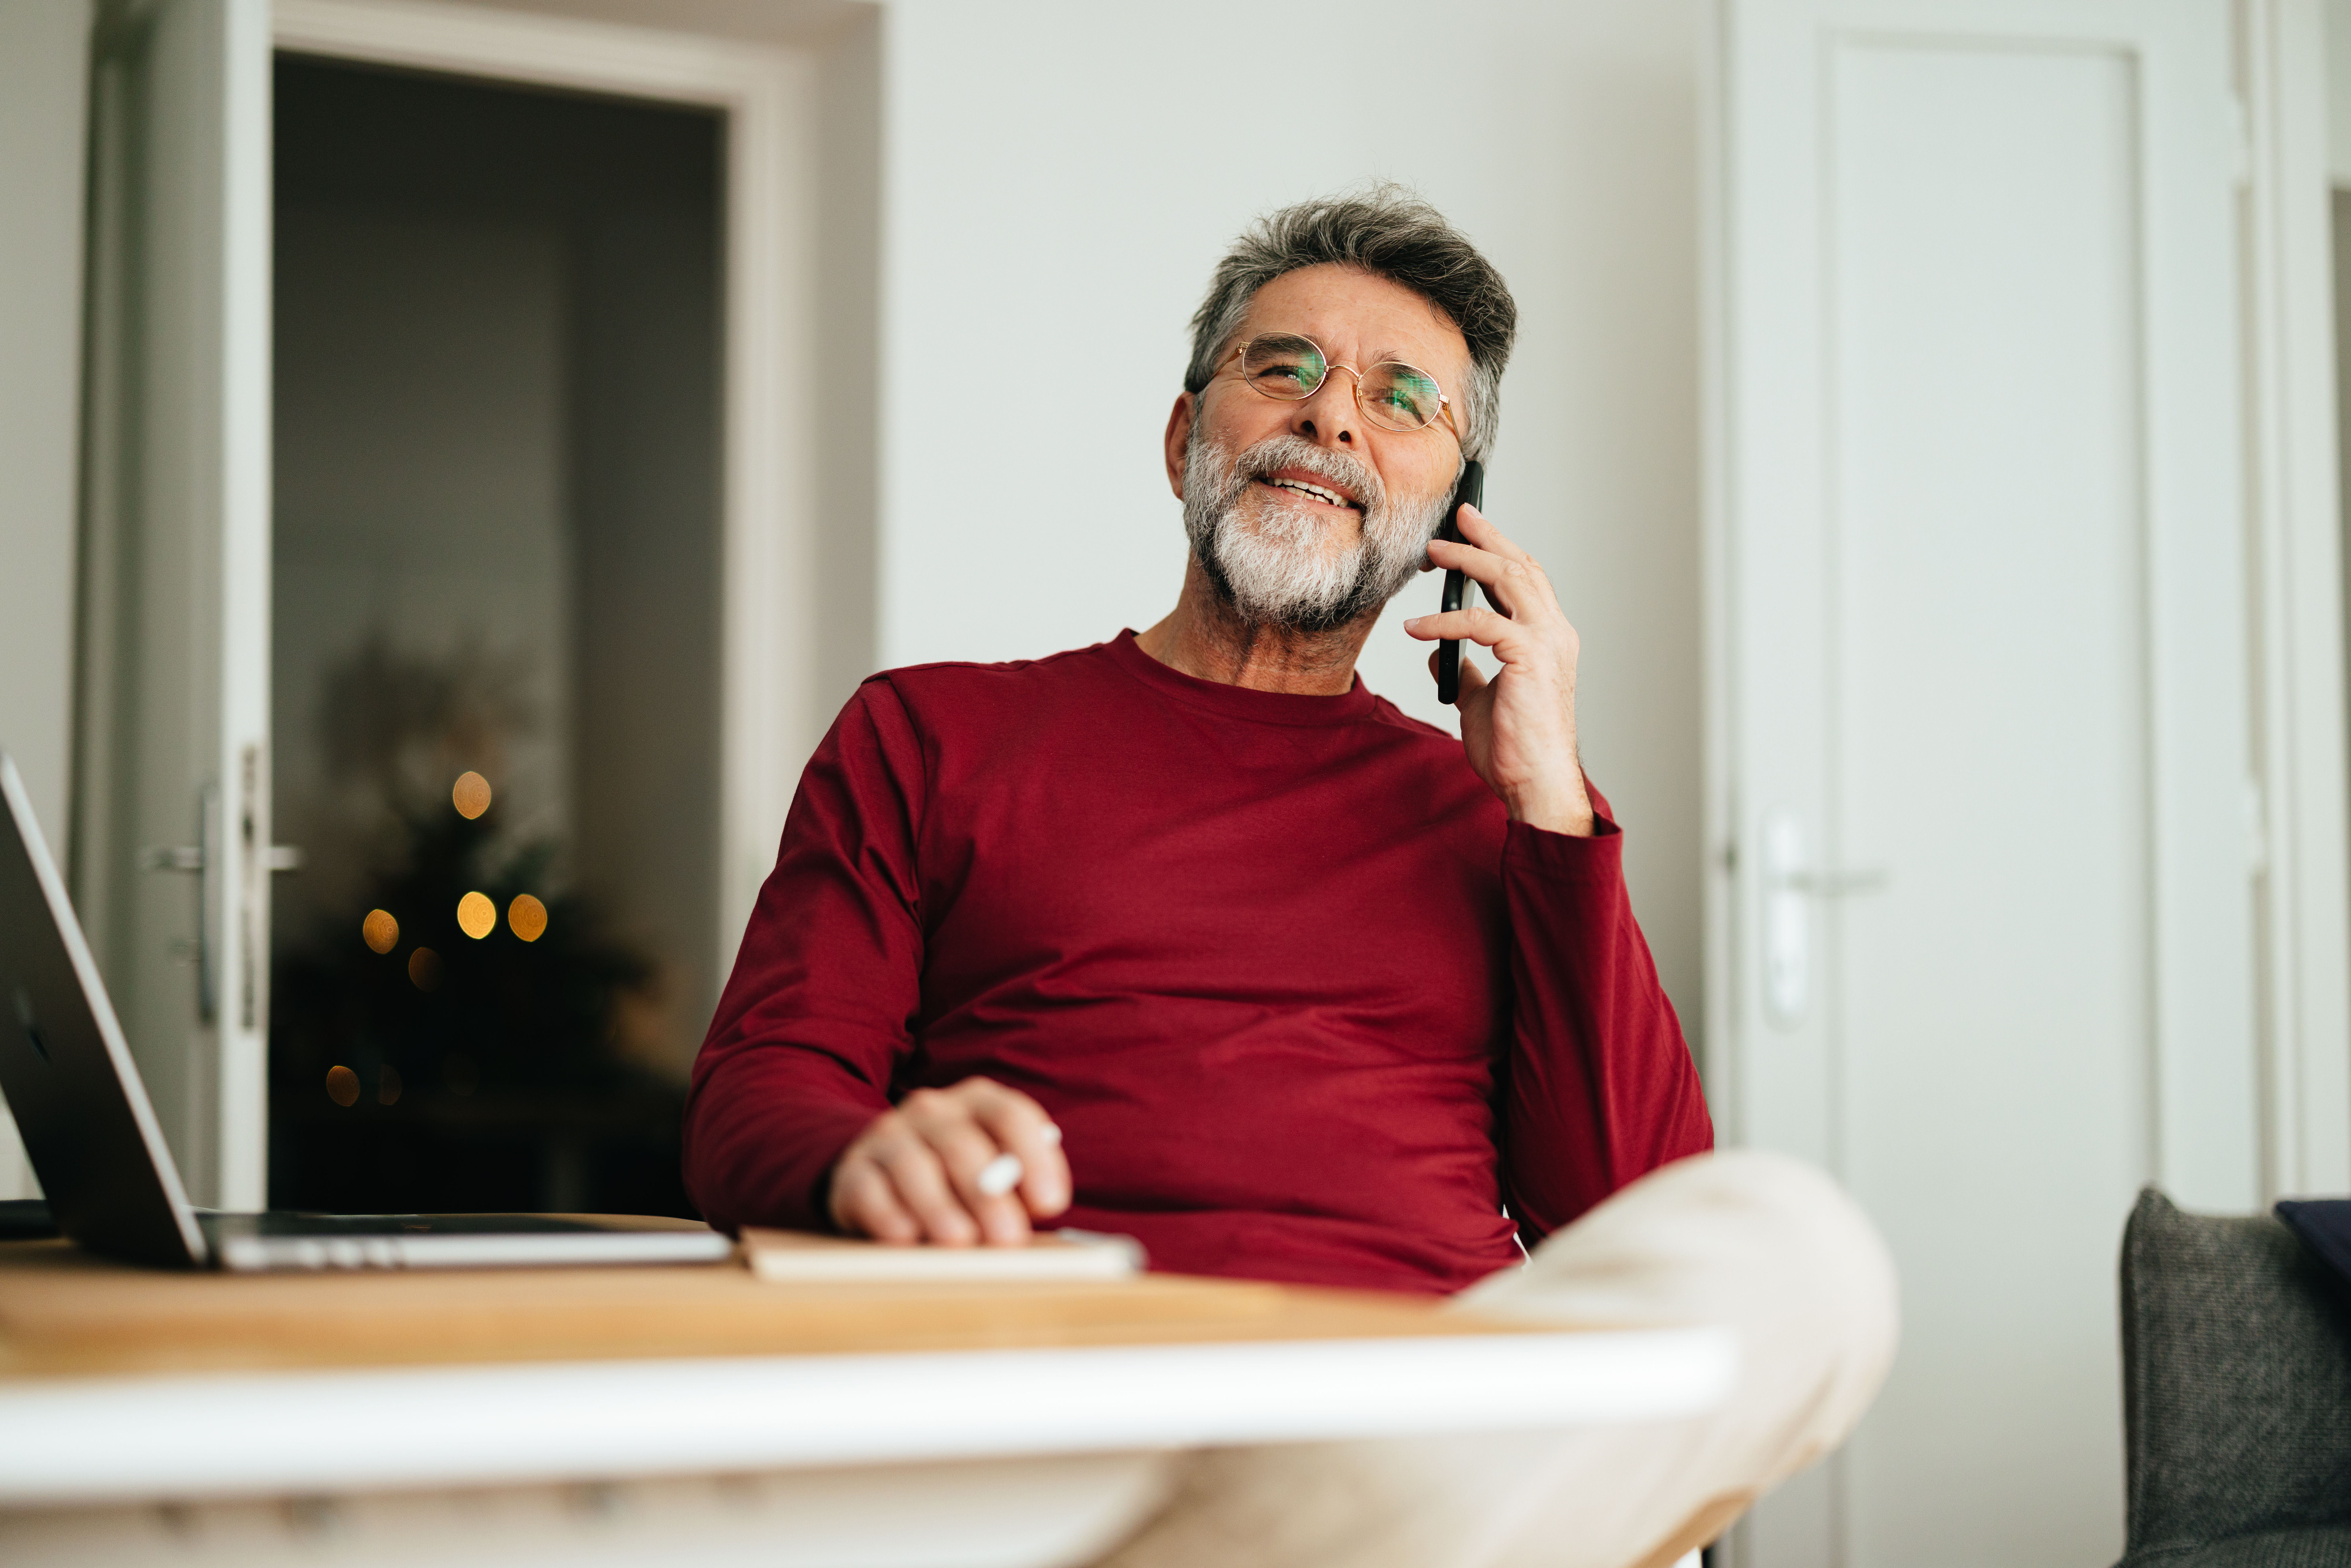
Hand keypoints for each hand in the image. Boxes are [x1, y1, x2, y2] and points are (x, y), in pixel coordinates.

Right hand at [827, 1077, 1072, 1245]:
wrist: (883, 1172)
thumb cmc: (960, 1179)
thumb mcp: (996, 1172)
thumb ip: (1020, 1183)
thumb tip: (1036, 1208)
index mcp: (977, 1102)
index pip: (1012, 1115)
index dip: (1035, 1159)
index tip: (1051, 1204)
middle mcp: (931, 1110)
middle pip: (963, 1145)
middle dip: (987, 1195)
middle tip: (1007, 1238)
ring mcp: (888, 1136)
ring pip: (913, 1164)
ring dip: (938, 1206)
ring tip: (958, 1241)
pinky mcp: (854, 1169)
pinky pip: (868, 1187)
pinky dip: (886, 1213)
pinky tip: (905, 1237)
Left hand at [1404, 503, 1593, 835]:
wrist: (1534, 783)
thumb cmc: (1514, 747)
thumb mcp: (1479, 700)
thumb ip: (1465, 671)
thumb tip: (1437, 653)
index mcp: (1548, 639)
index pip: (1525, 580)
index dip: (1498, 549)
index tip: (1469, 528)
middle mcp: (1554, 633)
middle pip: (1521, 567)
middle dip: (1487, 538)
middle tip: (1456, 516)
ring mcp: (1547, 643)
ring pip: (1508, 580)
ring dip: (1468, 560)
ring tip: (1432, 552)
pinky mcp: (1529, 658)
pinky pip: (1481, 623)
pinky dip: (1444, 620)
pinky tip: (1416, 627)